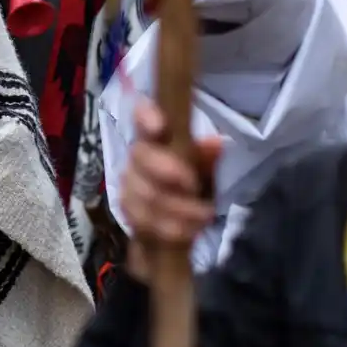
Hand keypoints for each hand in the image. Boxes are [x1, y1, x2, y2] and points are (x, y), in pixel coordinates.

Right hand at [119, 102, 222, 283]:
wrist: (171, 229)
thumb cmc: (190, 189)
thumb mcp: (204, 171)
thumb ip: (207, 158)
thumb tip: (217, 144)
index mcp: (155, 140)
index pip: (142, 119)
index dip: (147, 117)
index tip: (160, 125)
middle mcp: (136, 159)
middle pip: (140, 157)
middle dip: (167, 170)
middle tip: (192, 184)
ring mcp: (129, 187)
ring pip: (146, 194)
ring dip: (180, 207)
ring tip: (205, 214)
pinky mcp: (129, 216)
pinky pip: (148, 223)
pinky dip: (175, 228)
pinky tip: (192, 229)